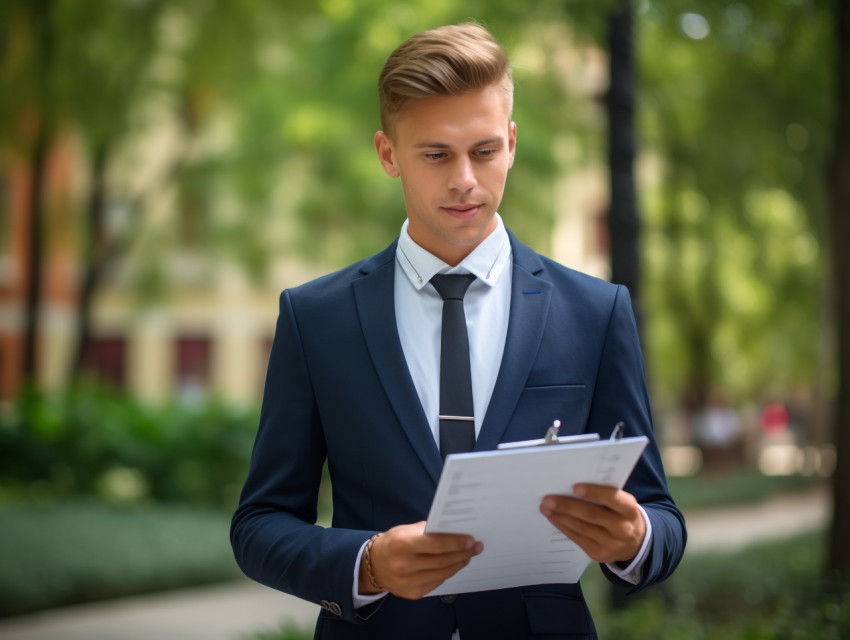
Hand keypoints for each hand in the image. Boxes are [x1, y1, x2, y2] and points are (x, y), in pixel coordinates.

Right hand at [359, 521, 482, 599]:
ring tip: (468, 555)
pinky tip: (455, 564)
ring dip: (459, 563)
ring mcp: (409, 582)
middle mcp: (404, 565)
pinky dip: (448, 572)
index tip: (471, 540)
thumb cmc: (393, 542)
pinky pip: (438, 582)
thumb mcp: (406, 530)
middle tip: (476, 547)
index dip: (456, 543)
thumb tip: (454, 531)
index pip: (436, 544)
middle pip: (443, 561)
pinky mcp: (414, 593)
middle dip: (463, 553)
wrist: (373, 565)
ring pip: (443, 573)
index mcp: (402, 544)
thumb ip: (428, 531)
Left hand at [539, 484, 644, 564]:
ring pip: (581, 527)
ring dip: (560, 516)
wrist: (634, 542)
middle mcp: (623, 528)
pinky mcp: (599, 554)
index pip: (612, 498)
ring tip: (545, 507)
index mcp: (629, 510)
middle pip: (591, 515)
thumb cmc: (621, 513)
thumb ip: (605, 495)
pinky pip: (577, 538)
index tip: (575, 487)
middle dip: (567, 506)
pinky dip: (563, 526)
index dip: (594, 492)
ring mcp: (611, 544)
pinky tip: (553, 518)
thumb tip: (571, 486)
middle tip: (548, 499)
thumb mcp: (622, 503)